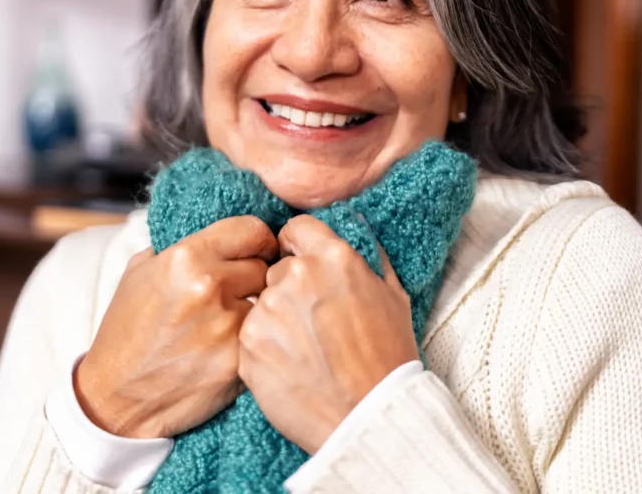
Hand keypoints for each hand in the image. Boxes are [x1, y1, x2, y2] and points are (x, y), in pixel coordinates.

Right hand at [75, 216, 277, 438]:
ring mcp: (226, 326)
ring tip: (227, 324)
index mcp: (185, 258)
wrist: (116, 396)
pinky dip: (250, 341)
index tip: (258, 249)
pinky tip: (228, 348)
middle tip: (238, 293)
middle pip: (264, 267)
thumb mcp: (141, 272)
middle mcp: (208, 287)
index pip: (250, 229)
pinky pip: (261, 337)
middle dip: (254, 278)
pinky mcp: (238, 362)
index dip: (258, 239)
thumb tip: (219, 230)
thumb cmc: (128, 331)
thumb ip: (180, 244)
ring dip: (254, 311)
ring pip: (267, 304)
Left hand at [238, 215, 418, 453]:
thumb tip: (355, 227)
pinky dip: (266, 349)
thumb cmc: (387, 357)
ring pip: (262, 304)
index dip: (299, 247)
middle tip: (314, 323)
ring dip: (277, 321)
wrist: (368, 415)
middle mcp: (295, 276)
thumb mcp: (393, 295)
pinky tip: (292, 367)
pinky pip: (251, 336)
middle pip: (277, 270)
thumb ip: (369, 256)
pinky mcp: (248, 345)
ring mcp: (267, 311)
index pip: (296, 229)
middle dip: (291, 290)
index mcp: (332, 257)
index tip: (305, 268)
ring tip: (306, 351)